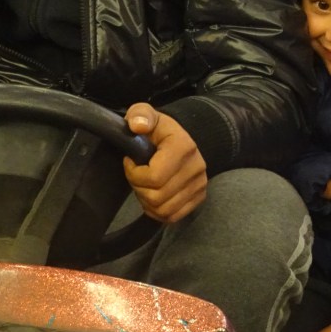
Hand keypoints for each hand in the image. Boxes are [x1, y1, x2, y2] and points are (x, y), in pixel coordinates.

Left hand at [122, 104, 207, 222]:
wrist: (182, 140)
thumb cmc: (159, 130)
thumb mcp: (146, 114)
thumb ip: (140, 115)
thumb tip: (138, 126)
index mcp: (183, 147)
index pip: (154, 177)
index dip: (134, 174)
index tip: (131, 162)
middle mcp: (196, 167)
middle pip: (157, 197)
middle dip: (139, 188)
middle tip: (137, 176)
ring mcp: (200, 184)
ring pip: (164, 210)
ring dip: (147, 202)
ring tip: (145, 186)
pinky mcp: (199, 197)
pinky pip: (173, 216)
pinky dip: (158, 212)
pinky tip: (153, 197)